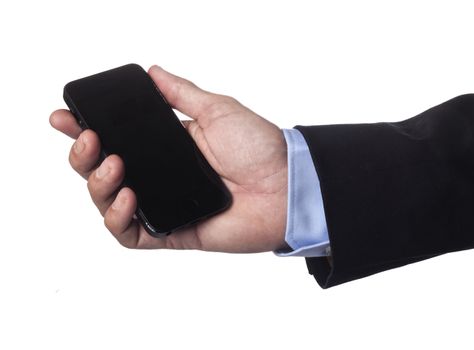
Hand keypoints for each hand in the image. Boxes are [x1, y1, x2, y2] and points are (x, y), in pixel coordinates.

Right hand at [50, 66, 287, 252]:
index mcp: (167, 146)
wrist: (286, 185)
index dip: (84, 129)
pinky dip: (118, 219)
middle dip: (82, 155)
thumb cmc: (260, 148)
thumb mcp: (217, 110)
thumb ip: (182, 93)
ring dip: (97, 184)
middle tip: (88, 138)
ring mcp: (163, 204)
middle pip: (102, 171)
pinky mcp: (171, 232)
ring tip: (113, 164)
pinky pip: (130, 234)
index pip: (116, 138)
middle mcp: (160, 176)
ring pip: (108, 202)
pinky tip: (127, 197)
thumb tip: (152, 71)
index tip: (64, 116)